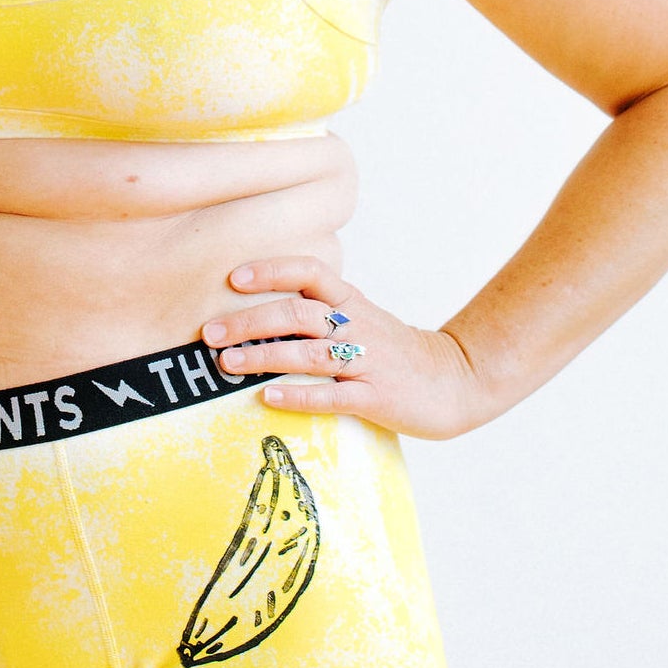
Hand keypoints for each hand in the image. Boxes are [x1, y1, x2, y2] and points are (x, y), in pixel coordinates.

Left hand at [203, 256, 483, 440]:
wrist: (457, 380)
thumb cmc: (396, 351)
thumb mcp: (361, 319)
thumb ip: (321, 311)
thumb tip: (259, 311)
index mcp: (351, 302)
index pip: (309, 273)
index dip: (272, 270)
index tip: (233, 277)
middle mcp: (357, 325)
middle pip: (298, 313)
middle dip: (250, 321)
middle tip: (210, 333)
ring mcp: (368, 361)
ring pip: (309, 353)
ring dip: (264, 356)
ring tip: (226, 363)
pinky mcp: (377, 397)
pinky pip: (332, 395)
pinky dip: (298, 395)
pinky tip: (267, 397)